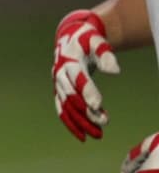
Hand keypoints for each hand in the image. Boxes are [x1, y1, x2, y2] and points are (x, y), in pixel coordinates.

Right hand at [53, 9, 118, 140]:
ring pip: (66, 107)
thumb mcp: (98, 41)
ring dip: (80, 122)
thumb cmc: (87, 39)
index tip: (98, 106)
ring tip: (98, 135)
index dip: (88, 92)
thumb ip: (106, 54)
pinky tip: (82, 136)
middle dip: (86, 111)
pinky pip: (61, 109)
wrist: (70, 37)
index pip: (78, 79)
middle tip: (103, 123)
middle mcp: (60, 74)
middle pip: (71, 96)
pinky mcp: (58, 91)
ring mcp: (57, 83)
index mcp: (70, 60)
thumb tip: (115, 71)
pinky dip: (70, 123)